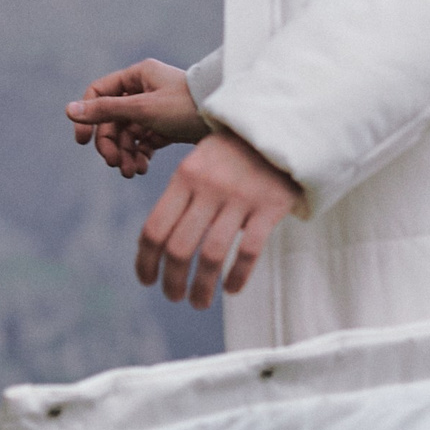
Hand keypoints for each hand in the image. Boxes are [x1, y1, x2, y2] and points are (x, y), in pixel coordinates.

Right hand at [67, 59, 208, 178]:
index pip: (99, 94)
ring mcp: (156, 109)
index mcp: (137, 76)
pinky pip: (144, 141)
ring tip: (131, 172)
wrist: (227, 120)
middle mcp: (144, 89)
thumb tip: (68, 110)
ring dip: (125, 153)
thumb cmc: (186, 107)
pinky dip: (140, 154)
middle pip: (113, 119)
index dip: (89, 117)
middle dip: (112, 144)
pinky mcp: (167, 126)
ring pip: (128, 133)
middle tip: (116, 164)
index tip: (84, 141)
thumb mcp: (142, 109)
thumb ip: (106, 111)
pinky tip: (141, 168)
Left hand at [137, 129, 301, 306]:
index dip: (145, 261)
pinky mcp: (270, 206)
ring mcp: (241, 197)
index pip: (154, 228)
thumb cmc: (234, 152)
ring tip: (198, 302)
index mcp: (185, 176)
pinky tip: (231, 289)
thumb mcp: (199, 161)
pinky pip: (248, 251)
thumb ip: (180, 196)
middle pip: (179, 247)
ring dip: (201, 287)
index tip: (147, 281)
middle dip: (172, 281)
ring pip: (211, 255)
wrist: (284, 127)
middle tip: (174, 297)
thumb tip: (156, 243)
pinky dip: (238, 275)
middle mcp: (209, 187)